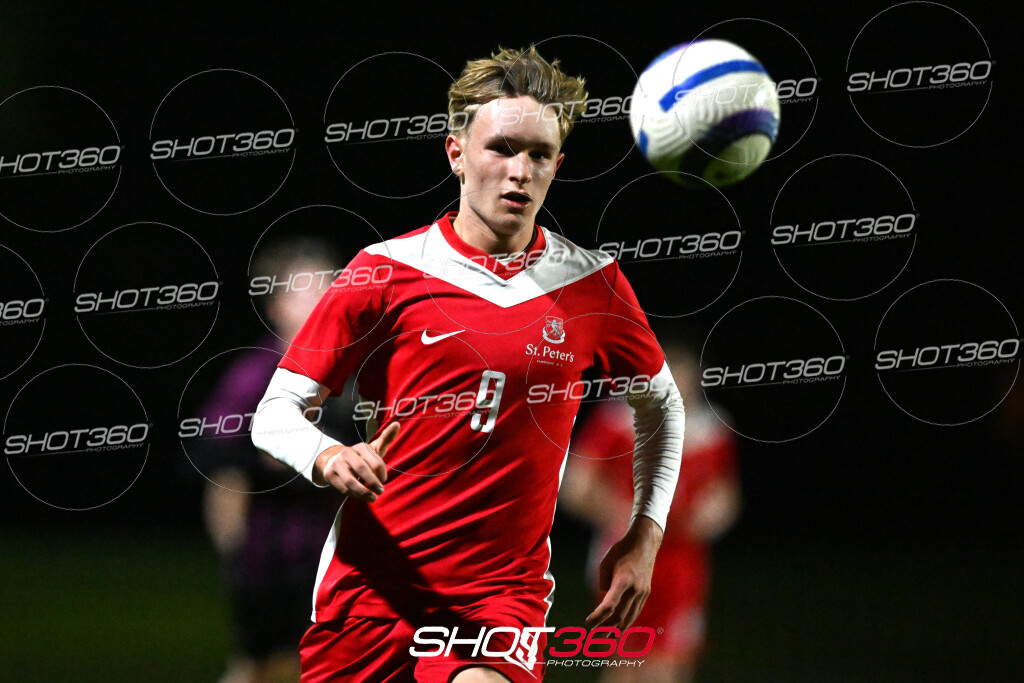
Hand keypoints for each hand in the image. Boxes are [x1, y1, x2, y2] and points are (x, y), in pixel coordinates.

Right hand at [313, 422, 400, 501]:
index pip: (375, 461)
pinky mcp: (329, 474)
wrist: (335, 461)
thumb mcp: (374, 448)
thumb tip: (397, 424)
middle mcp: (347, 452)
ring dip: (363, 492)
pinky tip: (361, 497)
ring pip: (351, 481)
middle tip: (381, 491)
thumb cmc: (361, 457)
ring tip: (373, 498)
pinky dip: (354, 495)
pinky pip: (343, 488)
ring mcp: (337, 463)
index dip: (382, 473)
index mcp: (361, 446)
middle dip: (373, 483)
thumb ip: (386, 438)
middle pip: (362, 469)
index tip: (384, 480)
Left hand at [586, 515, 662, 630]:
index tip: (588, 623)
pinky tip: (619, 627)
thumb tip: (606, 597)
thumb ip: (604, 582)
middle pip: (620, 615)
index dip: (598, 616)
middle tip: (594, 636)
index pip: (610, 605)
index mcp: (623, 580)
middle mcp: (635, 589)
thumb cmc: (621, 550)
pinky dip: (627, 621)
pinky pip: (636, 611)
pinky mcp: (646, 592)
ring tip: (607, 638)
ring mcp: (643, 592)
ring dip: (618, 629)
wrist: (645, 542)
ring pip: (630, 617)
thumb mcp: (606, 562)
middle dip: (606, 627)